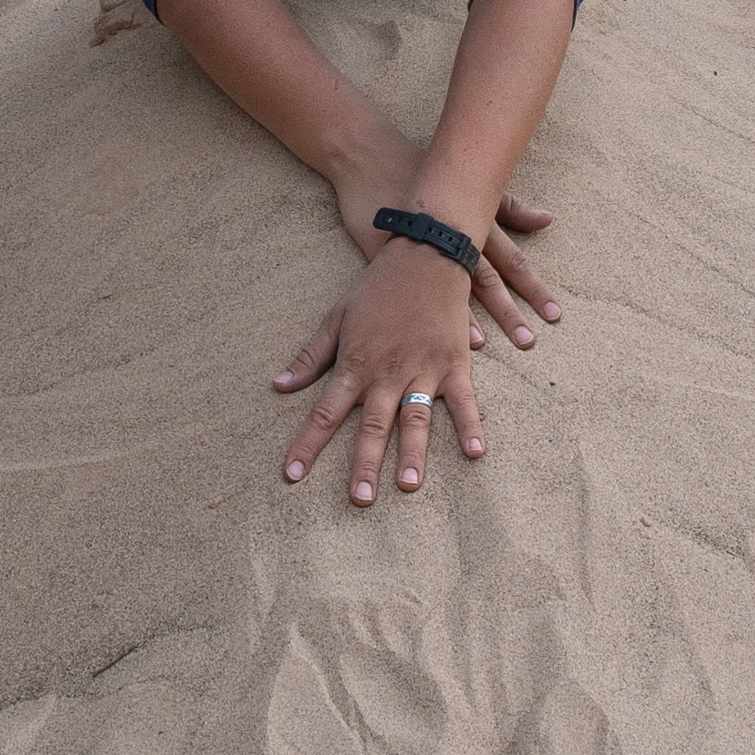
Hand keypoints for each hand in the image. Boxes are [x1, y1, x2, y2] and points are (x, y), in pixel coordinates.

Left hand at [274, 238, 483, 504]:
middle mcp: (387, 372)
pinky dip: (471, 425)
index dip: (308, 444)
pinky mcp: (454, 362)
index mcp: (355, 363)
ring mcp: (423, 368)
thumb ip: (310, 356)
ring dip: (412, 454)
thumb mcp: (336, 317)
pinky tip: (476, 453)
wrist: (424, 254)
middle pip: (371, 426)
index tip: (292, 474)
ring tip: (409, 487)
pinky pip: (463, 399)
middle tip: (359, 500)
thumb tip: (279, 386)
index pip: (325, 412)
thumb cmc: (376, 287)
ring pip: (415, 418)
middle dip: (363, 464)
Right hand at [332, 145, 560, 352]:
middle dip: (511, 312)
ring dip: (473, 317)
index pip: (513, 262)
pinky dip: (430, 308)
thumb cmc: (425, 170)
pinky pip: (414, 287)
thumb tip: (548, 219)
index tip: (555, 315)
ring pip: (454, 286)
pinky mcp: (392, 255)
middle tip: (529, 341)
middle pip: (490, 281)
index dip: (534, 288)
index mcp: (476, 224)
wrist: (371, 157)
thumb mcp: (471, 186)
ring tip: (489, 344)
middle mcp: (455, 239)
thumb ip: (511, 209)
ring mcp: (423, 248)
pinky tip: (438, 329)